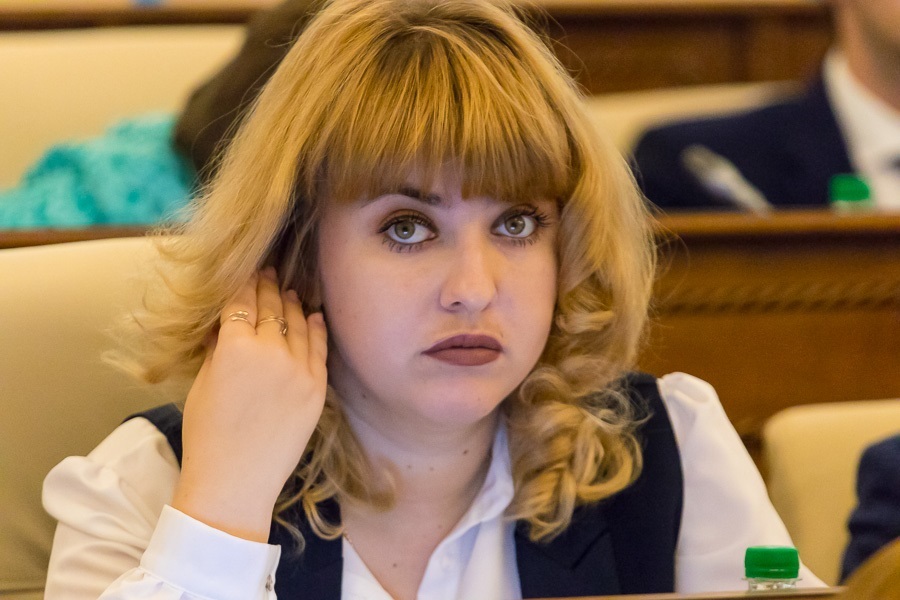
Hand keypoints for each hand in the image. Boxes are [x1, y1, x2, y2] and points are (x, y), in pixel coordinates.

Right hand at [171, 267, 327, 541]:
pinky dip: (315, 328)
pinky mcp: (317, 387)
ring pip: (296, 323)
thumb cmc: (207, 435)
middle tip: (268, 271)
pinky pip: (318, 348)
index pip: (241, 301)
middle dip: (267, 286)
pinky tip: (312, 315)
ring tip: (288, 291)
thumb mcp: (202, 382)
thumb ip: (218, 346)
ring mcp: (299, 369)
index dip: (243, 283)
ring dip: (291, 304)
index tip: (245, 271)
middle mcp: (270, 351)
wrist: (236, 482)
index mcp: (234, 346)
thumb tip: (226, 321)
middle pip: (270, 307)